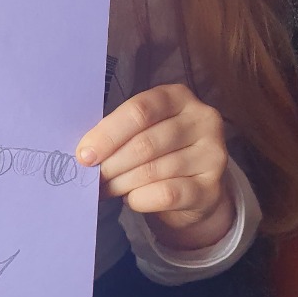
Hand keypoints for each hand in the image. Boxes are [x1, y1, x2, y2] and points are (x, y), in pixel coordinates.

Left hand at [77, 83, 234, 250]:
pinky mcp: (211, 187)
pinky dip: (140, 199)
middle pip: (144, 143)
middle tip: (93, 177)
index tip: (84, 155)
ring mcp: (212, 154)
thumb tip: (85, 153)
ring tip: (108, 188)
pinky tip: (131, 198)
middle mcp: (202, 120)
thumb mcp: (141, 131)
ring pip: (152, 170)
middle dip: (111, 164)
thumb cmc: (158, 152)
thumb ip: (117, 134)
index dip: (107, 134)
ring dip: (121, 183)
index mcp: (178, 97)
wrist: (193, 190)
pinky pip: (166, 194)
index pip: (139, 111)